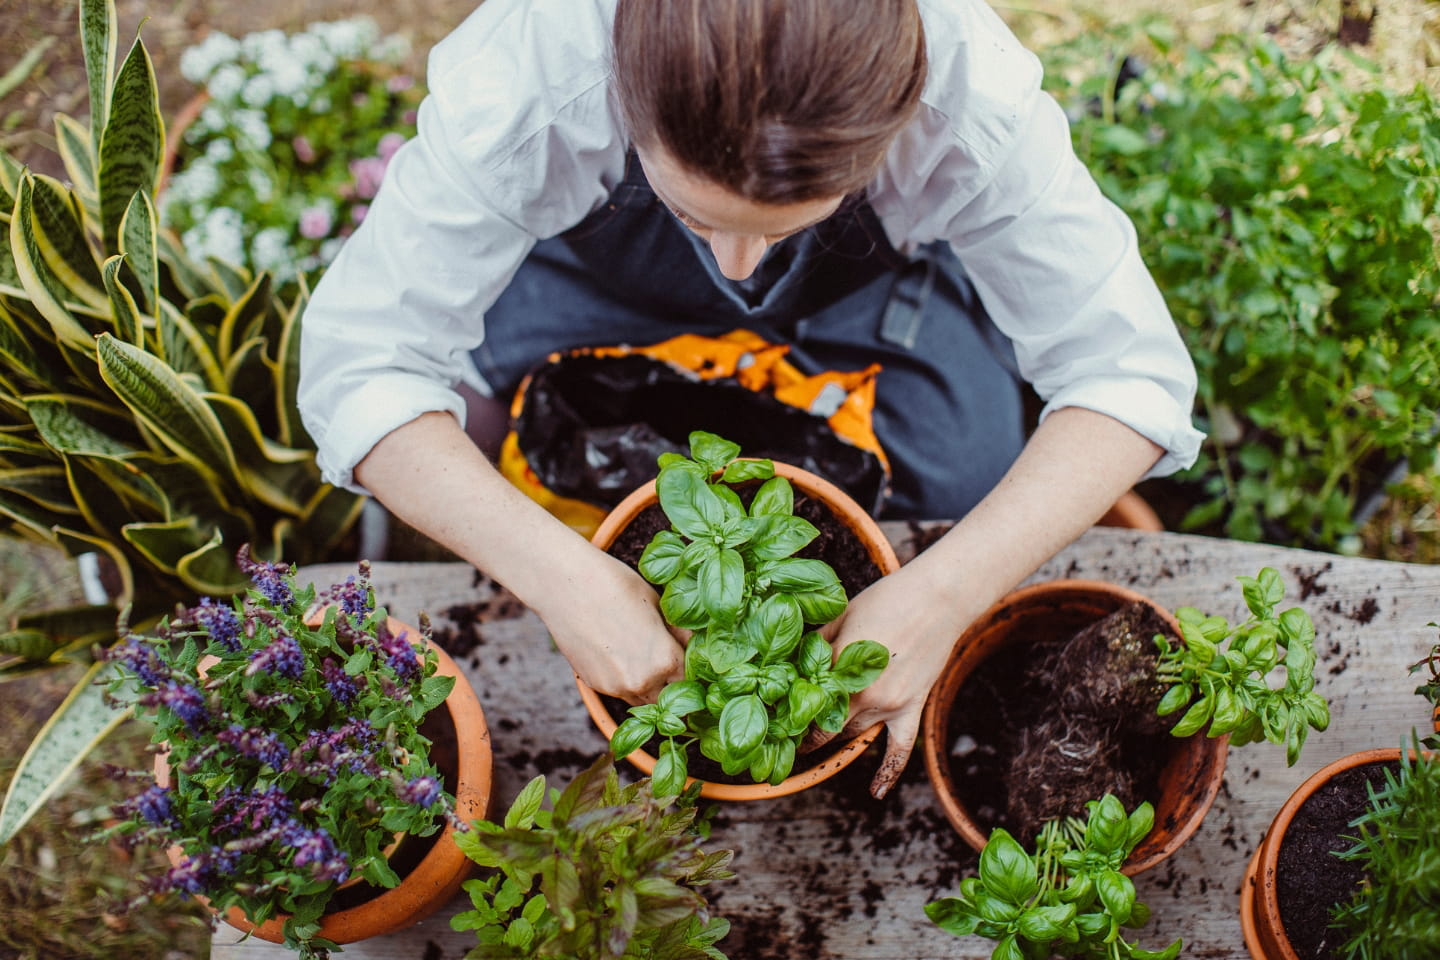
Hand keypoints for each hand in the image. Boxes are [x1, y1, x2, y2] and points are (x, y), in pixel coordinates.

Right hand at [533, 546, 685, 704]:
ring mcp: (616, 687)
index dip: (693, 669)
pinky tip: (620, 654)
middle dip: (673, 682)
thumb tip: (695, 645)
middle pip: (669, 696)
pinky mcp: (595, 685)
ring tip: (644, 658)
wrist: (565, 584)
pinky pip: (620, 691)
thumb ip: (678, 632)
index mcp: (665, 659)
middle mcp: (642, 681)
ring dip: (650, 686)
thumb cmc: (614, 584)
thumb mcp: (657, 603)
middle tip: (670, 662)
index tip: (690, 660)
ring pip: (643, 699)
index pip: (691, 678)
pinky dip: (625, 680)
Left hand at [808, 563, 980, 798]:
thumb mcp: (840, 615)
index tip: (772, 721)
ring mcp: (887, 705)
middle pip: (824, 724)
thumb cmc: (885, 600)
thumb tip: (795, 661)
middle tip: (786, 740)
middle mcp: (859, 693)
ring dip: (836, 738)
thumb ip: (817, 642)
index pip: (802, 701)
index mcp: (836, 667)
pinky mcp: (910, 709)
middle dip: (804, 733)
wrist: (936, 599)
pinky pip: (899, 749)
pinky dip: (887, 773)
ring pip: (852, 734)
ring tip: (817, 743)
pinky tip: (875, 792)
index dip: (785, 713)